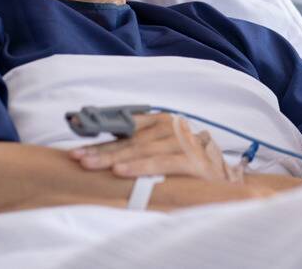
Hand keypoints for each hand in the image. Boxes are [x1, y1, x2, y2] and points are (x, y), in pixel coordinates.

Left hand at [68, 113, 240, 182]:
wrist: (225, 180)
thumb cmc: (187, 165)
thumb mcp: (161, 150)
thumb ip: (136, 147)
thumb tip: (99, 150)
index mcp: (162, 121)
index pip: (124, 127)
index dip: (99, 132)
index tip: (75, 134)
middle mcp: (172, 127)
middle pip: (129, 140)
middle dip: (100, 150)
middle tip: (77, 157)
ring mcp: (183, 142)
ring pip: (141, 150)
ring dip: (113, 158)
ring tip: (90, 164)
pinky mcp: (192, 161)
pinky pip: (160, 164)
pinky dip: (139, 168)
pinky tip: (120, 172)